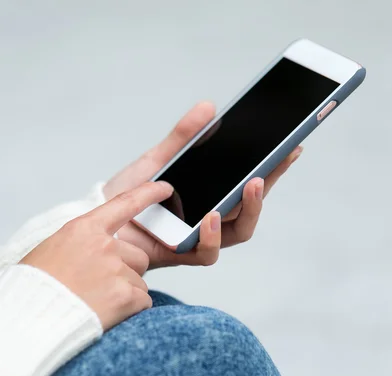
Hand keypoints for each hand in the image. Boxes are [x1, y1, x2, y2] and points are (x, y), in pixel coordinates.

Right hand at [21, 181, 172, 330]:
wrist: (28, 320)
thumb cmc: (33, 287)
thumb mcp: (53, 249)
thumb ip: (82, 243)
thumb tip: (97, 250)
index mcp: (84, 229)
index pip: (125, 203)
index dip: (149, 193)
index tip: (166, 188)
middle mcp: (104, 245)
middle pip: (138, 255)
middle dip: (127, 271)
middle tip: (100, 287)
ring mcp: (116, 270)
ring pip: (139, 281)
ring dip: (125, 292)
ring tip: (97, 302)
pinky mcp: (125, 296)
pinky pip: (143, 301)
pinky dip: (130, 310)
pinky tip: (106, 314)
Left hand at [103, 102, 302, 268]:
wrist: (98, 217)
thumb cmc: (128, 192)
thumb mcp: (158, 159)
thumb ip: (182, 137)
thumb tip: (209, 107)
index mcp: (210, 194)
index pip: (250, 182)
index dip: (275, 166)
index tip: (293, 144)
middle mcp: (211, 217)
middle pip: (252, 206)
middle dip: (271, 183)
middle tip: (278, 160)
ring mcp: (198, 237)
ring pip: (239, 230)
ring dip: (251, 209)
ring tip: (252, 184)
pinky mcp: (181, 253)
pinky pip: (206, 253)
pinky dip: (211, 237)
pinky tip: (210, 216)